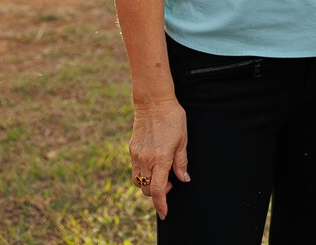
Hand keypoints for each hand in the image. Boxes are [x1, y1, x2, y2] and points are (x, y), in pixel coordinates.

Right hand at [129, 99, 189, 219]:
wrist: (153, 102)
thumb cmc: (172, 118)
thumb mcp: (182, 140)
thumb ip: (181, 162)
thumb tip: (183, 178)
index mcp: (160, 158)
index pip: (156, 190)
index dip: (160, 204)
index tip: (164, 212)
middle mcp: (145, 159)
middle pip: (146, 189)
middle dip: (156, 193)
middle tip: (170, 184)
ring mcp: (136, 155)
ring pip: (138, 181)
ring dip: (148, 184)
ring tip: (161, 174)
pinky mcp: (131, 149)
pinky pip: (135, 168)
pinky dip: (143, 173)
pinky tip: (153, 163)